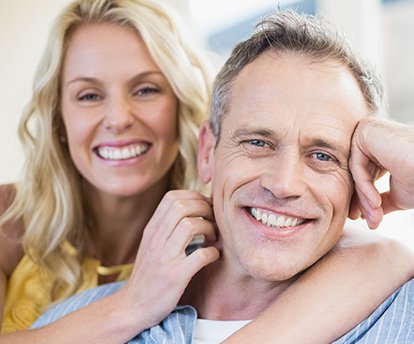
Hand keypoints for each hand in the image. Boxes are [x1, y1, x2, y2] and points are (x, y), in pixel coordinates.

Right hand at [119, 190, 218, 329]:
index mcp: (151, 229)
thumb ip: (166, 226)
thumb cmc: (148, 274)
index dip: (194, 196)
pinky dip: (212, 252)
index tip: (205, 207)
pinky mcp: (175, 276)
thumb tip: (192, 208)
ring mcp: (165, 257)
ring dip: (209, 227)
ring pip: (191, 225)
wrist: (132, 307)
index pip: (172, 197)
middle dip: (204, 208)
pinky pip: (200, 254)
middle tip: (213, 220)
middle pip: (182, 206)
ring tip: (213, 237)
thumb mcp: (151, 244)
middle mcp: (156, 239)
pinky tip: (213, 256)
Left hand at [348, 116, 413, 227]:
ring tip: (374, 217)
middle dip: (363, 201)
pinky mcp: (365, 130)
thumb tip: (365, 214)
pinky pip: (356, 165)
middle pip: (358, 174)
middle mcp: (372, 137)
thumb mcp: (397, 194)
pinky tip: (376, 202)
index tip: (365, 219)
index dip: (364, 199)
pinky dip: (364, 187)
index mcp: (380, 148)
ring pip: (356, 172)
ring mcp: (367, 131)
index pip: (364, 175)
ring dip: (365, 198)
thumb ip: (378, 199)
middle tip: (368, 221)